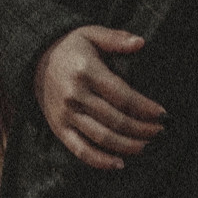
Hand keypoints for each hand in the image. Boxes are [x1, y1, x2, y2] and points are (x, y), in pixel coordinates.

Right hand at [32, 25, 165, 169]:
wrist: (35, 61)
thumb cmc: (71, 47)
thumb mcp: (91, 34)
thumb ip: (116, 39)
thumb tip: (141, 42)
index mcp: (86, 71)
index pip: (122, 95)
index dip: (145, 108)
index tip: (163, 114)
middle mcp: (75, 95)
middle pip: (115, 120)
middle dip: (142, 129)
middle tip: (160, 132)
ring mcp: (65, 114)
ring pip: (102, 137)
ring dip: (128, 146)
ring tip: (146, 146)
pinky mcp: (59, 129)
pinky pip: (80, 150)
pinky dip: (100, 161)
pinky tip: (120, 164)